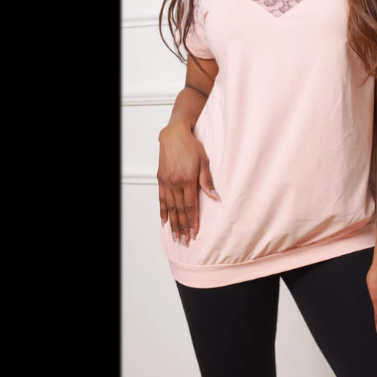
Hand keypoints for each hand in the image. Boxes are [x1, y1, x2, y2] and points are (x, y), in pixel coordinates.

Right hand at [156, 122, 220, 245]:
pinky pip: (161, 199)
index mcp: (187, 180)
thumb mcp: (204, 161)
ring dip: (173, 223)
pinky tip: (164, 221)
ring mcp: (166, 182)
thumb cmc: (192, 146)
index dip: (192, 221)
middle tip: (184, 241)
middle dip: (182, 227)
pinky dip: (163, 211)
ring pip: (170, 207)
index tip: (194, 233)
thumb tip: (216, 198)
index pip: (191, 206)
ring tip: (175, 236)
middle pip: (180, 210)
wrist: (174, 134)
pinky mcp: (161, 179)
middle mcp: (175, 183)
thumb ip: (207, 181)